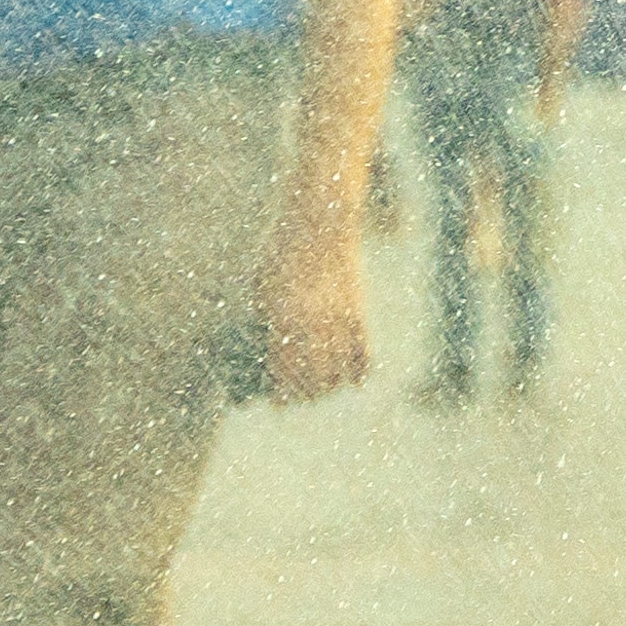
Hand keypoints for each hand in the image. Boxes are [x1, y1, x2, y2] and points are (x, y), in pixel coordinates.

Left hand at [247, 218, 369, 404]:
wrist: (321, 220)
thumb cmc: (283, 246)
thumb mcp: (261, 278)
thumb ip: (264, 312)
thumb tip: (266, 341)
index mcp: (282, 315)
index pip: (283, 368)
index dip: (281, 392)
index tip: (278, 406)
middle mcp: (311, 321)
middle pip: (313, 376)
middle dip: (307, 395)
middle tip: (302, 400)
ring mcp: (337, 316)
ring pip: (339, 368)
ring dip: (332, 386)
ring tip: (325, 393)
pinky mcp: (358, 308)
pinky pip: (363, 349)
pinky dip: (361, 369)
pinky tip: (356, 382)